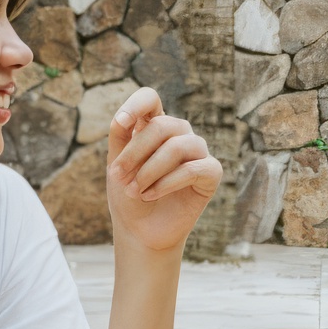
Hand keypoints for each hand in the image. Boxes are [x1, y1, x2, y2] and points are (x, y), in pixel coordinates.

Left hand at [105, 88, 221, 254]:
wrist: (140, 230)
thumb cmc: (128, 194)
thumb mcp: (116, 164)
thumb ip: (119, 138)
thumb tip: (123, 119)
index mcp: (154, 125)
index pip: (150, 98)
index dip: (136, 104)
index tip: (121, 124)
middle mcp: (179, 134)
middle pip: (161, 125)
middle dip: (136, 152)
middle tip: (119, 176)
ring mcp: (197, 152)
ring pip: (177, 147)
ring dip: (150, 171)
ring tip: (135, 191)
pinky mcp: (211, 173)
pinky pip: (192, 169)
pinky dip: (167, 183)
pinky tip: (150, 195)